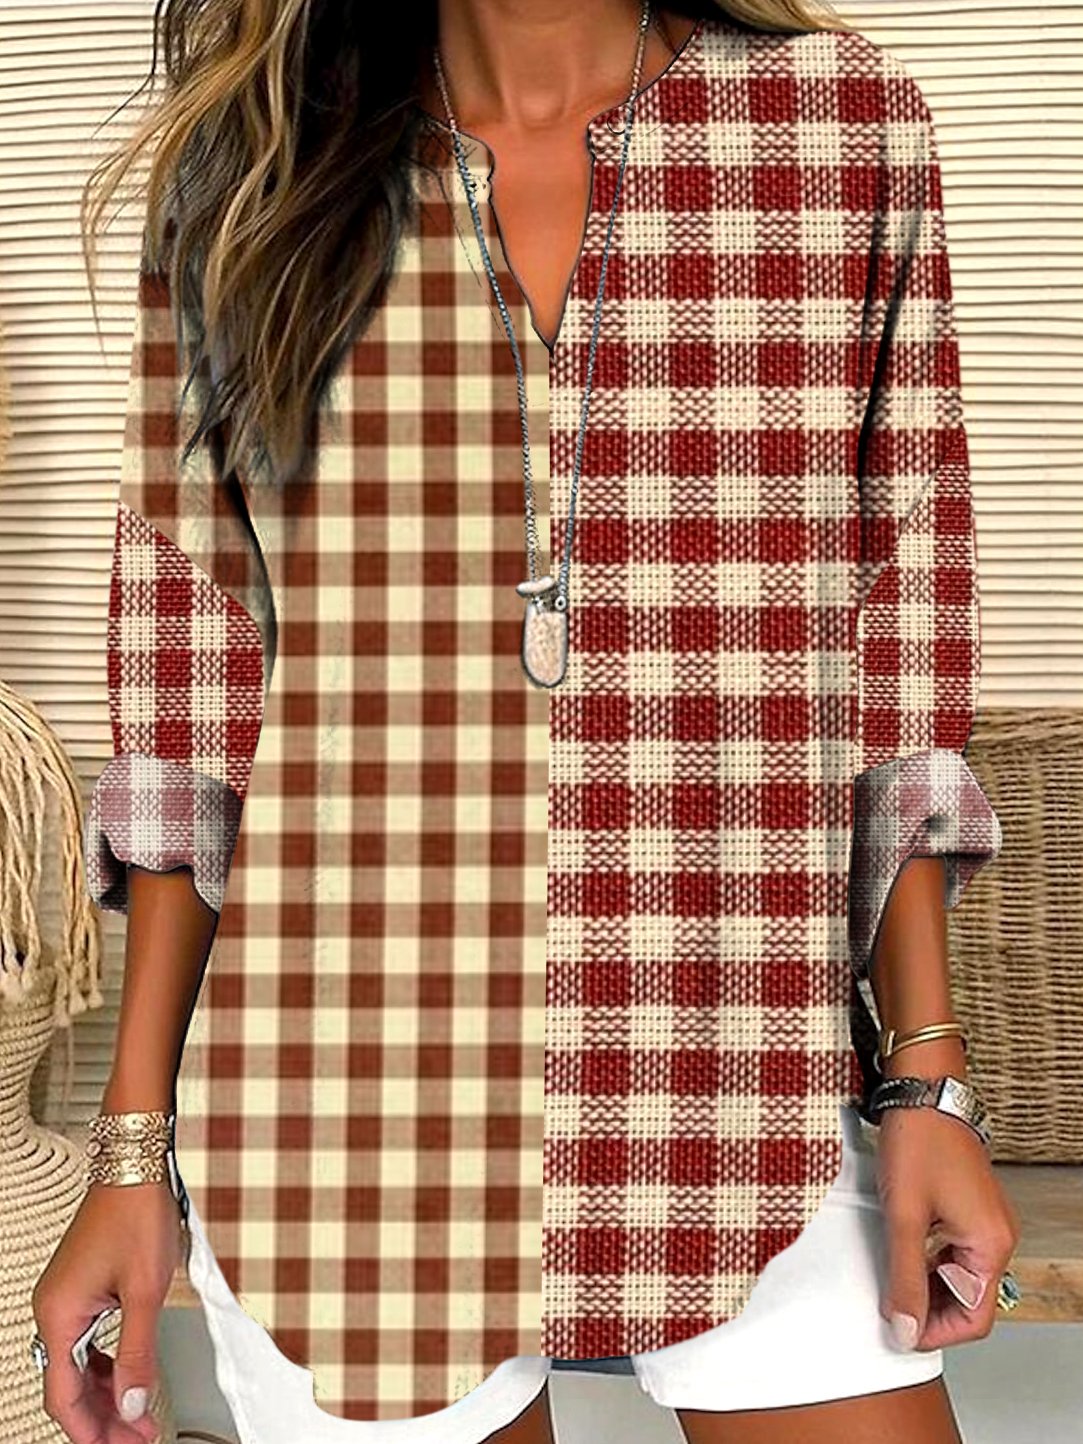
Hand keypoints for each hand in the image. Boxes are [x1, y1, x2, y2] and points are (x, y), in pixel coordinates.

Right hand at [31, 1179, 187, 1443]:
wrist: (136, 1167)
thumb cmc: (136, 1214)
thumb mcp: (145, 1291)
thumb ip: (138, 1353)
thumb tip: (135, 1404)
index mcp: (59, 1315)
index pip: (63, 1396)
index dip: (92, 1431)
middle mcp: (54, 1310)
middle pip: (69, 1386)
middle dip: (103, 1418)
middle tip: (137, 1438)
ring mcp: (65, 1299)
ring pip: (78, 1367)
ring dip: (107, 1395)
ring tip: (138, 1416)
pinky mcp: (81, 1288)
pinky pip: (86, 1343)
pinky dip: (107, 1366)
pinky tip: (128, 1379)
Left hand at [875, 1104, 1021, 1351]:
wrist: (922, 1093)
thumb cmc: (918, 1143)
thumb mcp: (904, 1218)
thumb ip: (904, 1278)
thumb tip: (904, 1328)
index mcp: (990, 1244)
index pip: (974, 1318)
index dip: (935, 1332)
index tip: (898, 1330)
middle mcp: (996, 1237)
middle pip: (969, 1301)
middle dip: (929, 1310)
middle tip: (888, 1306)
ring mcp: (985, 1222)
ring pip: (959, 1278)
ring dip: (926, 1286)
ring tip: (889, 1279)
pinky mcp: (970, 1209)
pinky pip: (954, 1253)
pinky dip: (929, 1262)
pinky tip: (900, 1254)